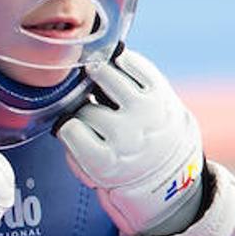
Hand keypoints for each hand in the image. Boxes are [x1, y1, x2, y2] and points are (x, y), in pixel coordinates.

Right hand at [56, 50, 204, 235]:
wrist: (171, 171)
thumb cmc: (122, 167)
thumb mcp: (94, 174)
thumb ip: (74, 150)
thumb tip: (63, 119)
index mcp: (106, 162)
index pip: (69, 129)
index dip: (68, 126)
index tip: (74, 129)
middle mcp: (127, 135)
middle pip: (85, 107)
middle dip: (82, 107)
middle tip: (90, 110)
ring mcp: (145, 111)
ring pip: (105, 76)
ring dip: (96, 73)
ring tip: (95, 74)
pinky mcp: (161, 93)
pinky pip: (135, 64)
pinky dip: (123, 61)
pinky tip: (117, 66)